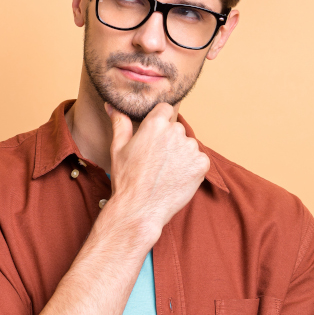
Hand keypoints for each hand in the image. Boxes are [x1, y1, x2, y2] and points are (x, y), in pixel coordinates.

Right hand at [103, 102, 210, 240]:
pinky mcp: (201, 164)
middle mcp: (175, 132)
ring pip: (188, 145)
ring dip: (181, 154)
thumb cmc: (126, 179)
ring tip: (165, 171)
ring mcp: (190, 148)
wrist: (140, 208)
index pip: (165, 109)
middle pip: (176, 129)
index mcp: (155, 124)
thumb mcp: (118, 148)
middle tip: (156, 160)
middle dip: (169, 140)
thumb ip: (120, 123)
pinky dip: (191, 167)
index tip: (155, 136)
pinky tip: (176, 178)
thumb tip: (111, 105)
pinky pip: (199, 160)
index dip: (160, 121)